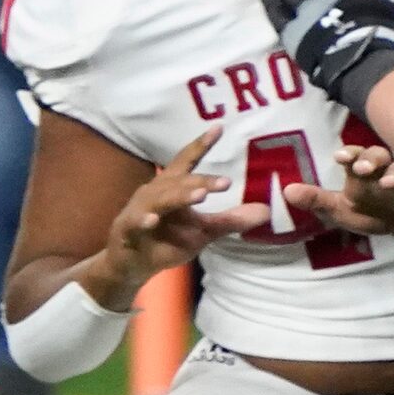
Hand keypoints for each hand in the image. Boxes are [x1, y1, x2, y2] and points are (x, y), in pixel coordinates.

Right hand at [73, 127, 268, 308]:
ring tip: (199, 195)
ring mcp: (139, 209)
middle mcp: (155, 192)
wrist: (131, 266)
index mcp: (172, 187)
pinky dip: (143, 220)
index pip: (187, 162)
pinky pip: (135, 222)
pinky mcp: (127, 229)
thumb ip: (230, 220)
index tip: (218, 128)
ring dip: (179, 196)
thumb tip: (267, 211)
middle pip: (179, 181)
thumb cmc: (166, 241)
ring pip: (160, 199)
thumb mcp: (203, 232)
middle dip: (200, 181)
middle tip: (225, 183)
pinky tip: (152, 220)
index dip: (201, 145)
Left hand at [283, 140, 393, 236]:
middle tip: (363, 167)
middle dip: (372, 159)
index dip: (349, 155)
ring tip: (389, 182)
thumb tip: (286, 191)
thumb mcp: (342, 210)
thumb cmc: (375, 212)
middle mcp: (384, 171)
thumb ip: (317, 201)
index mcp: (364, 172)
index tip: (339, 157)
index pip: (356, 156)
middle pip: (379, 156)